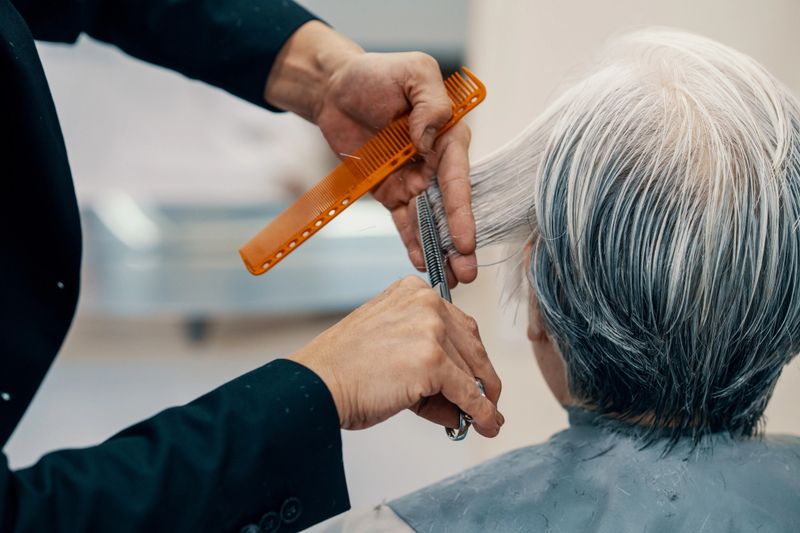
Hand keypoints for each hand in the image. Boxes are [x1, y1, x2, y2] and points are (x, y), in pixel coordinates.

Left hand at [264, 21, 476, 285]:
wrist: (335, 89)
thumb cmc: (377, 75)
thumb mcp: (414, 72)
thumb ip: (430, 104)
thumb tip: (427, 141)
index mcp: (447, 135)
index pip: (458, 178)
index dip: (461, 211)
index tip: (465, 240)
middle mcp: (434, 162)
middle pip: (449, 207)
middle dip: (459, 242)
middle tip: (468, 273)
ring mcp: (412, 179)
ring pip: (429, 220)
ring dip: (440, 250)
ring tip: (451, 280)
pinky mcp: (390, 191)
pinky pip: (403, 220)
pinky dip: (412, 241)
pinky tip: (420, 262)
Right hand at [288, 276, 503, 435]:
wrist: (318, 384)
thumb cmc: (344, 368)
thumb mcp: (392, 349)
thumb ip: (431, 364)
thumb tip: (469, 401)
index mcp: (413, 291)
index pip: (459, 324)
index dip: (472, 357)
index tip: (479, 378)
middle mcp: (426, 302)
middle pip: (472, 344)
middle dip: (482, 379)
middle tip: (489, 403)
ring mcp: (430, 329)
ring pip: (471, 370)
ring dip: (480, 399)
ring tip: (484, 420)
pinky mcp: (432, 360)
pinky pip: (467, 392)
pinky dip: (481, 411)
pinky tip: (485, 424)